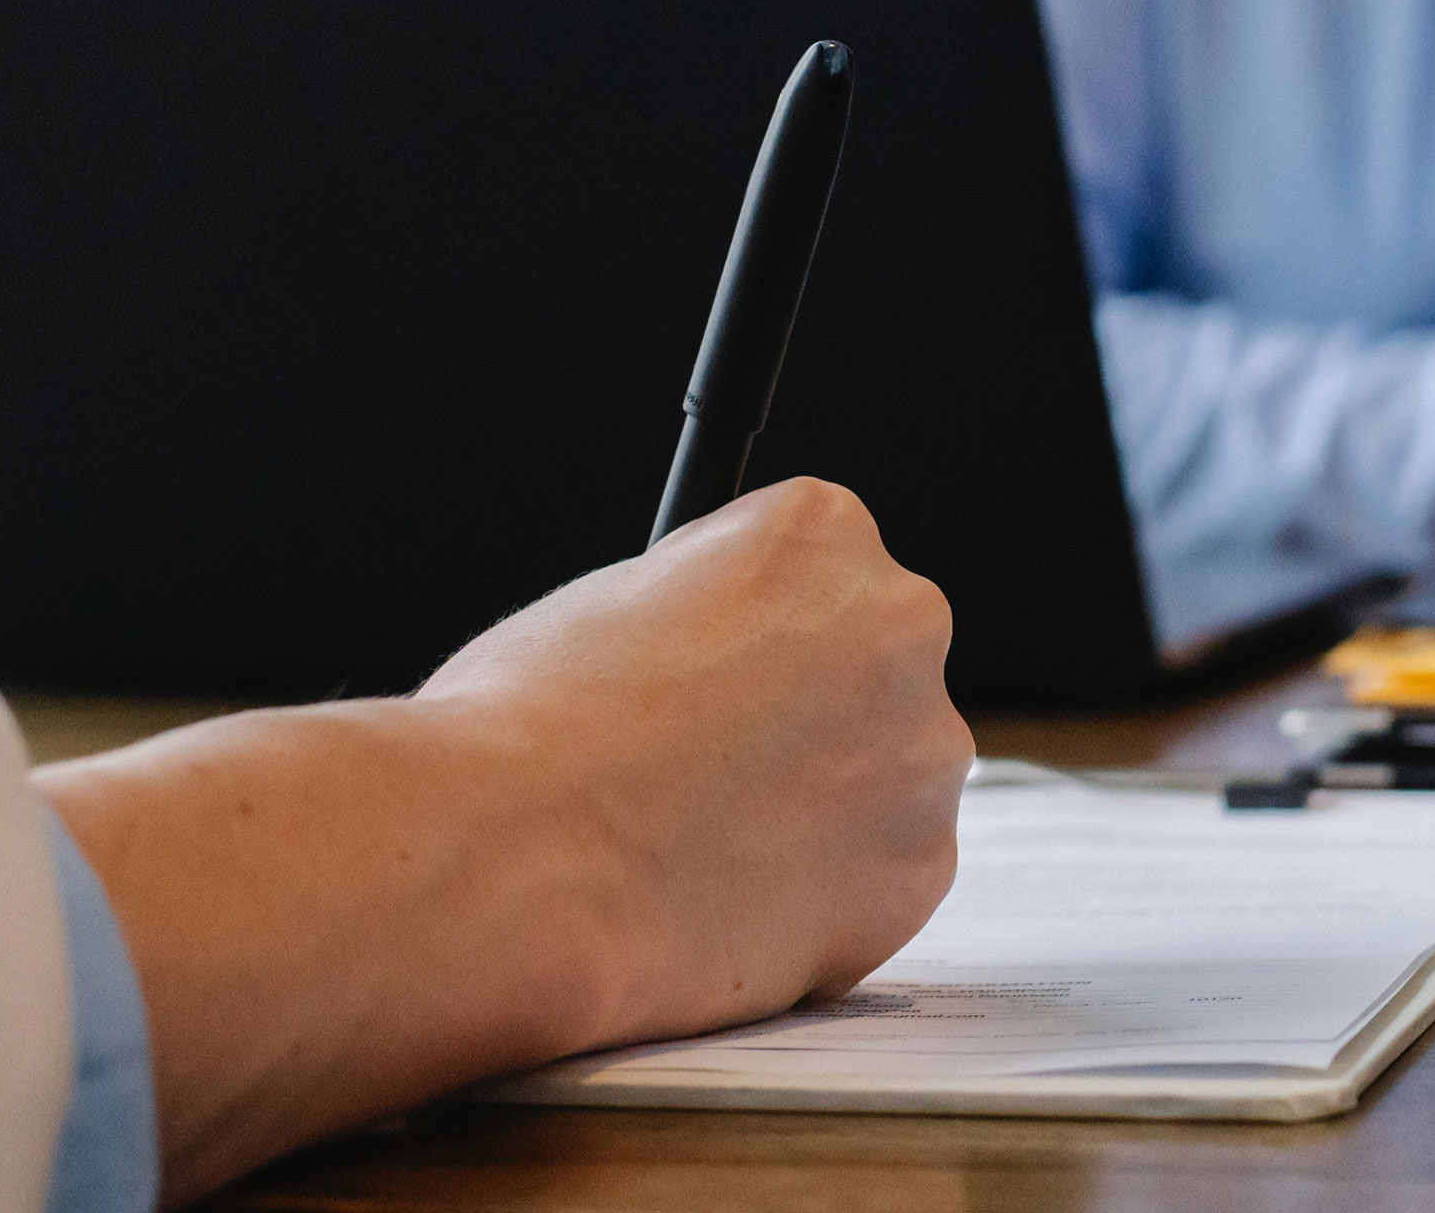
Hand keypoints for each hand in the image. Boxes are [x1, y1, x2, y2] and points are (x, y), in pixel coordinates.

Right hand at [419, 477, 970, 1038]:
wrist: (513, 864)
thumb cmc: (525, 728)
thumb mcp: (617, 599)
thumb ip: (710, 616)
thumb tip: (730, 665)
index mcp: (823, 529)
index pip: (818, 569)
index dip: (751, 635)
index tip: (711, 679)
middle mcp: (902, 624)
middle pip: (872, 671)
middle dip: (809, 721)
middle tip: (713, 775)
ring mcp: (922, 753)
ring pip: (885, 783)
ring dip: (820, 814)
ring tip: (701, 851)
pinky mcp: (916, 872)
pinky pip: (877, 884)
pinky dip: (818, 904)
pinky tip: (726, 905)